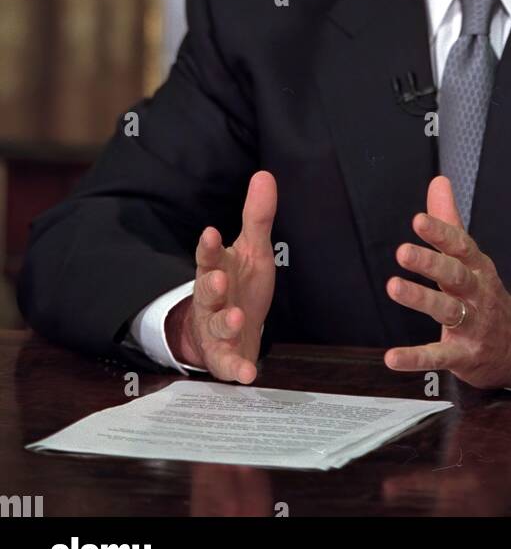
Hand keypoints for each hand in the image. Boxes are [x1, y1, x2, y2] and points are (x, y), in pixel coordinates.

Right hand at [166, 170, 276, 383]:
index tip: (210, 232)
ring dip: (224, 323)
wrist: (226, 331)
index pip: (208, 256)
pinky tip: (246, 373)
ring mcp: (215, 329)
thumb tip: (265, 175)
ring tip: (235, 318)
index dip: (208, 246)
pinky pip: (228, 364)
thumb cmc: (239, 285)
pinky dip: (236, 369)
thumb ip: (257, 217)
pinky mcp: (225, 356)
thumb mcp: (251, 250)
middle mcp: (212, 299)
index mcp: (217, 269)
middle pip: (207, 291)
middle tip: (219, 278)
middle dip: (211, 285)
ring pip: (215, 326)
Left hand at [384, 175, 510, 388]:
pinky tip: (393, 357)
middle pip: (455, 275)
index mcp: (477, 268)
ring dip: (421, 299)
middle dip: (430, 263)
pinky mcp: (464, 355)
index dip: (441, 232)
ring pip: (447, 311)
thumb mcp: (472, 259)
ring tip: (394, 287)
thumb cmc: (486, 297)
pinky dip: (416, 358)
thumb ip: (450, 222)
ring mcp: (472, 325)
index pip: (461, 246)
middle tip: (403, 251)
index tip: (419, 221)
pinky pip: (439, 355)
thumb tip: (438, 183)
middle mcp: (476, 294)